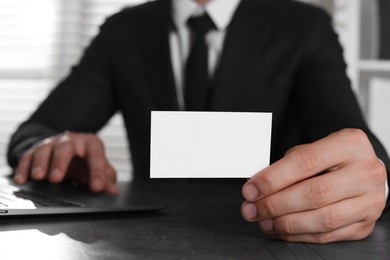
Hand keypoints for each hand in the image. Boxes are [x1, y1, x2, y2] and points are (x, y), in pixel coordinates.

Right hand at [13, 132, 117, 194]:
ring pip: (44, 150)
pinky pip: (27, 158)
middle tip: (57, 178)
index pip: (95, 155)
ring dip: (40, 164)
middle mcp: (71, 140)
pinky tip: (22, 180)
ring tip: (39, 177)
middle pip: (65, 148)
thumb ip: (106, 178)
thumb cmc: (85, 161)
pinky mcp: (35, 150)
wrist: (66, 150)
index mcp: (90, 143)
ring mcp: (51, 143)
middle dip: (60, 162)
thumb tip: (112, 191)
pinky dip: (23, 169)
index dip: (97, 171)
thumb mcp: (98, 168)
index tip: (96, 188)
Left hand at [241, 129, 386, 242]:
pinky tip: (280, 230)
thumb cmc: (331, 159)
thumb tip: (257, 188)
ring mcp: (370, 201)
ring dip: (286, 223)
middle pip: (315, 193)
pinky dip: (299, 235)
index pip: (305, 162)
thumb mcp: (311, 150)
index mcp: (349, 144)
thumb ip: (286, 166)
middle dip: (275, 204)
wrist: (363, 172)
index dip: (273, 178)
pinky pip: (328, 236)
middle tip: (252, 209)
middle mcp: (366, 172)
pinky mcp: (366, 224)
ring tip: (264, 222)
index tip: (250, 189)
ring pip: (323, 219)